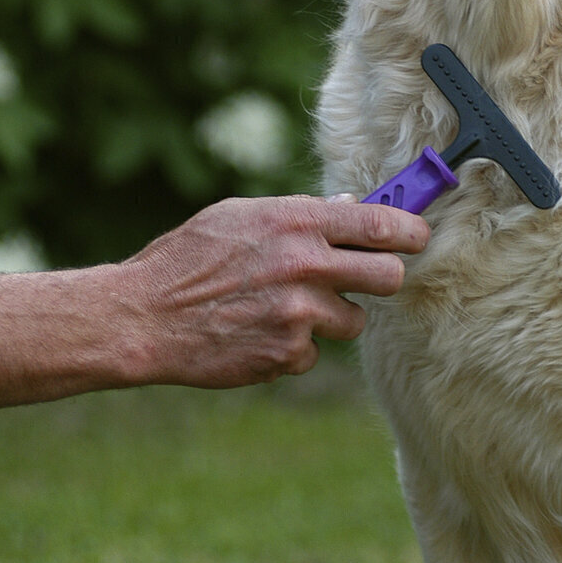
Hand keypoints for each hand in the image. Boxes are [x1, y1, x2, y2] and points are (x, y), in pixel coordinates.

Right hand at [120, 194, 429, 384]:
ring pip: (353, 320)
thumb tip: (347, 207)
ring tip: (285, 308)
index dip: (410, 231)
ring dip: (331, 317)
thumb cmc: (186, 260)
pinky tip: (257, 334)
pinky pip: (314, 353)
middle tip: (363, 279)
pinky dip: (293, 347)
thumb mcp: (238, 216)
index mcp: (295, 222)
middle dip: (382, 278)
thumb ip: (297, 214)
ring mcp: (299, 314)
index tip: (418, 237)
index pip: (380, 223)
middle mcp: (305, 265)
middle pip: (389, 276)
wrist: (143, 317)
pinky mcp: (287, 355)